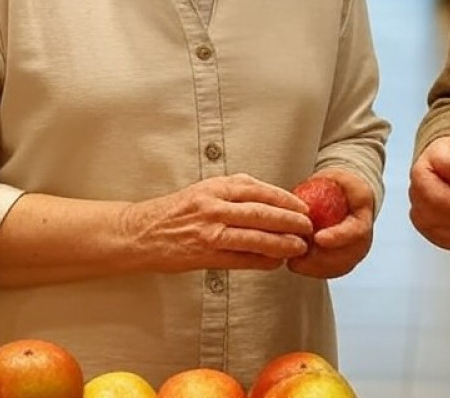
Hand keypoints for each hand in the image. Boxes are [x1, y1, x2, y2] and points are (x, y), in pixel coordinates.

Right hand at [125, 173, 312, 272]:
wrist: (141, 233)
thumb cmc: (175, 212)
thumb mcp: (203, 191)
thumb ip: (232, 192)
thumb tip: (269, 198)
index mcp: (215, 186)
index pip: (258, 189)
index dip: (284, 198)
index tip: (302, 205)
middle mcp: (214, 205)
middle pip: (261, 211)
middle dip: (290, 219)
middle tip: (309, 226)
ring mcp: (209, 230)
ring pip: (254, 235)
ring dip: (281, 242)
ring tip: (299, 246)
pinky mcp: (205, 254)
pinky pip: (241, 258)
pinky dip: (261, 260)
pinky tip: (276, 262)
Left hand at [287, 168, 374, 278]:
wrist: (348, 196)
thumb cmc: (339, 185)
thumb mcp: (334, 178)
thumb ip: (321, 187)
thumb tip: (299, 202)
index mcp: (363, 215)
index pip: (355, 231)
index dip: (337, 237)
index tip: (317, 238)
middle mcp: (363, 239)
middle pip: (345, 257)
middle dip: (318, 258)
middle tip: (294, 252)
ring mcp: (354, 254)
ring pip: (335, 268)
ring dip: (313, 266)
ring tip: (292, 258)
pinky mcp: (344, 263)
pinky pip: (329, 272)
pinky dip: (312, 270)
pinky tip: (296, 263)